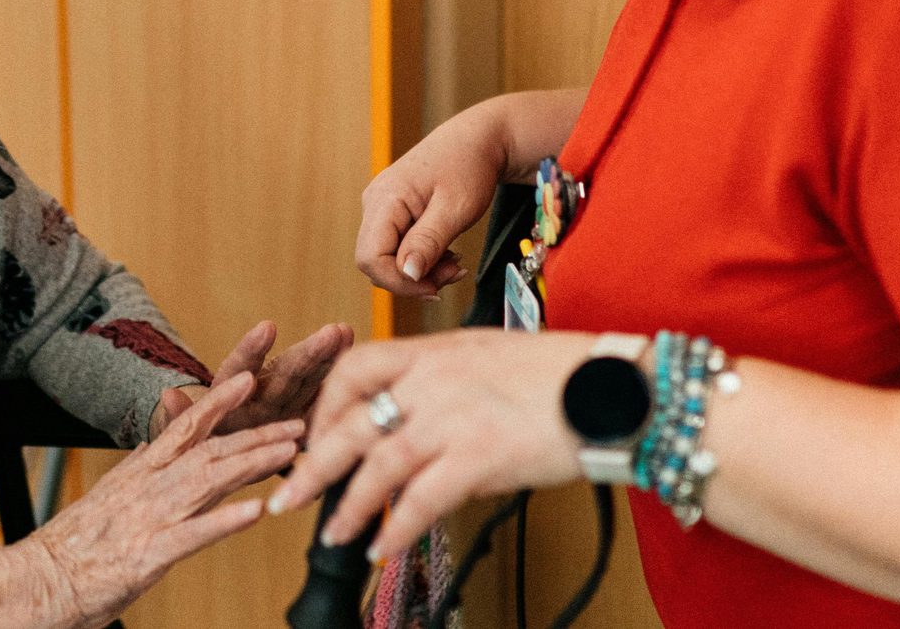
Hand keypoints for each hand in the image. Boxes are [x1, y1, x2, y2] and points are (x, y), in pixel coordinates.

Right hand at [25, 372, 301, 627]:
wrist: (34, 581)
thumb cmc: (72, 549)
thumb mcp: (108, 496)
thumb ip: (137, 471)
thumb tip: (153, 446)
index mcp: (138, 472)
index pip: (185, 427)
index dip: (219, 401)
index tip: (249, 380)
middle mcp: (147, 487)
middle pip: (210, 450)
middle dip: (257, 434)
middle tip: (298, 424)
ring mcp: (150, 518)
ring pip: (210, 481)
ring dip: (254, 463)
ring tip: (290, 453)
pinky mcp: (148, 555)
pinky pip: (195, 534)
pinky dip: (226, 520)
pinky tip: (256, 511)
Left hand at [152, 321, 354, 438]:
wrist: (213, 461)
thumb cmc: (196, 444)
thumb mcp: (182, 435)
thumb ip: (180, 416)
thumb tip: (166, 395)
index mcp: (232, 395)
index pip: (240, 368)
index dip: (253, 350)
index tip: (267, 328)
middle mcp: (262, 394)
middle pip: (286, 371)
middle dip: (310, 352)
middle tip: (333, 331)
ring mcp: (286, 405)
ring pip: (311, 380)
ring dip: (329, 359)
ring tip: (347, 334)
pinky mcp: (302, 420)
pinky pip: (325, 405)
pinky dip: (343, 389)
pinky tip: (366, 369)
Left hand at [266, 329, 593, 561]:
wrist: (613, 388)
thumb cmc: (560, 375)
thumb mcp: (487, 358)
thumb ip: (445, 383)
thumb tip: (418, 427)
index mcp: (434, 351)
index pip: (355, 369)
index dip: (326, 405)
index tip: (316, 435)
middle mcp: (434, 381)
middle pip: (350, 423)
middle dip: (312, 465)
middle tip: (287, 495)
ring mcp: (452, 418)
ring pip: (376, 466)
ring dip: (348, 507)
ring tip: (331, 534)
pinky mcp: (478, 457)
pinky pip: (421, 501)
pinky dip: (395, 530)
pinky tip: (382, 548)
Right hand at [355, 110, 503, 299]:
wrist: (477, 141)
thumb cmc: (469, 166)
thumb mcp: (455, 208)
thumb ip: (428, 241)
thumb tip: (406, 273)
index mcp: (385, 199)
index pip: (370, 257)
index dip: (399, 281)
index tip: (435, 287)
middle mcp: (375, 203)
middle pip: (376, 262)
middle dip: (413, 278)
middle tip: (452, 273)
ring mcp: (381, 208)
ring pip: (387, 258)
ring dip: (420, 272)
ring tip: (454, 263)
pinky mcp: (393, 213)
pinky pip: (397, 248)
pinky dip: (421, 259)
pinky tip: (445, 253)